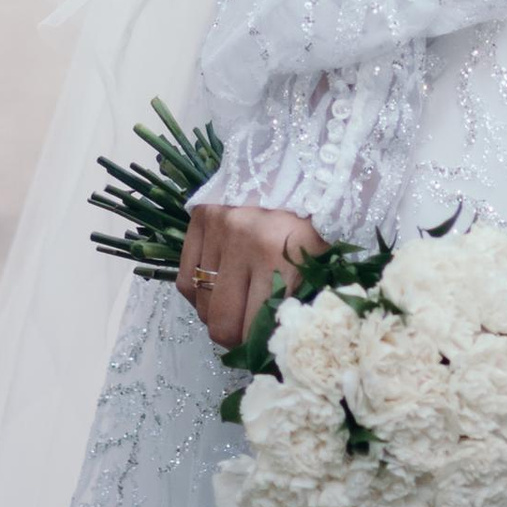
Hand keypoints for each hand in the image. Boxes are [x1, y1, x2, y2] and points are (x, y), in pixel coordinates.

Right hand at [178, 197, 328, 354]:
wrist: (304, 161)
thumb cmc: (316, 216)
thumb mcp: (321, 258)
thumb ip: (299, 300)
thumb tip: (276, 346)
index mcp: (281, 252)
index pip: (255, 328)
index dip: (258, 345)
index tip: (265, 345)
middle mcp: (245, 239)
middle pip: (222, 324)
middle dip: (234, 338)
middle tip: (247, 332)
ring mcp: (218, 227)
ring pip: (203, 306)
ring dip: (218, 315)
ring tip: (237, 306)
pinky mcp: (200, 217)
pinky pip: (185, 281)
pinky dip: (198, 296)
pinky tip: (217, 291)